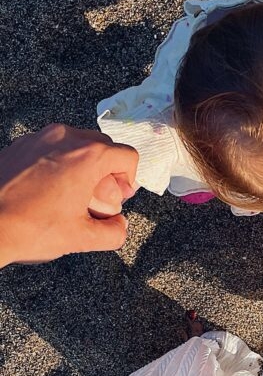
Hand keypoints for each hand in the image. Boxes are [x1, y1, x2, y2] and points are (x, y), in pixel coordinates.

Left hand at [0, 124, 138, 265]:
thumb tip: (119, 226)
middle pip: (103, 146)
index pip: (127, 156)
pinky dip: (57, 162)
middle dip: (108, 171)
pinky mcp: (20, 144)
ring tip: (73, 193)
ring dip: (83, 164)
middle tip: (100, 197)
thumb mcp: (80, 238)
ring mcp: (40, 137)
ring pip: (76, 142)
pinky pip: (50, 146)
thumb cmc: (29, 228)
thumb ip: (113, 233)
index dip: (130, 179)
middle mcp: (66, 137)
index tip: (120, 196)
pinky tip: (47, 188)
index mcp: (87, 156)